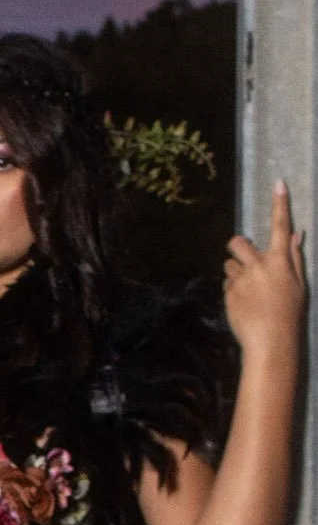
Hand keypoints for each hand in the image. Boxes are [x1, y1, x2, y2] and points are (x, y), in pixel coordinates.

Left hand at [226, 180, 307, 356]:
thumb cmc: (290, 313)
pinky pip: (227, 284)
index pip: (281, 227)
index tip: (278, 184)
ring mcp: (241, 279)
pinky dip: (233, 290)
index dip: (280, 205)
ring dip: (236, 272)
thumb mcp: (299, 285)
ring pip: (229, 264)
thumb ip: (295, 258)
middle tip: (245, 260)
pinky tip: (245, 303)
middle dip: (238, 247)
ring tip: (249, 291)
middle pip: (237, 242)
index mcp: (280, 261)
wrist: (270, 340)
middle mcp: (259, 265)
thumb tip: (296, 234)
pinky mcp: (228, 293)